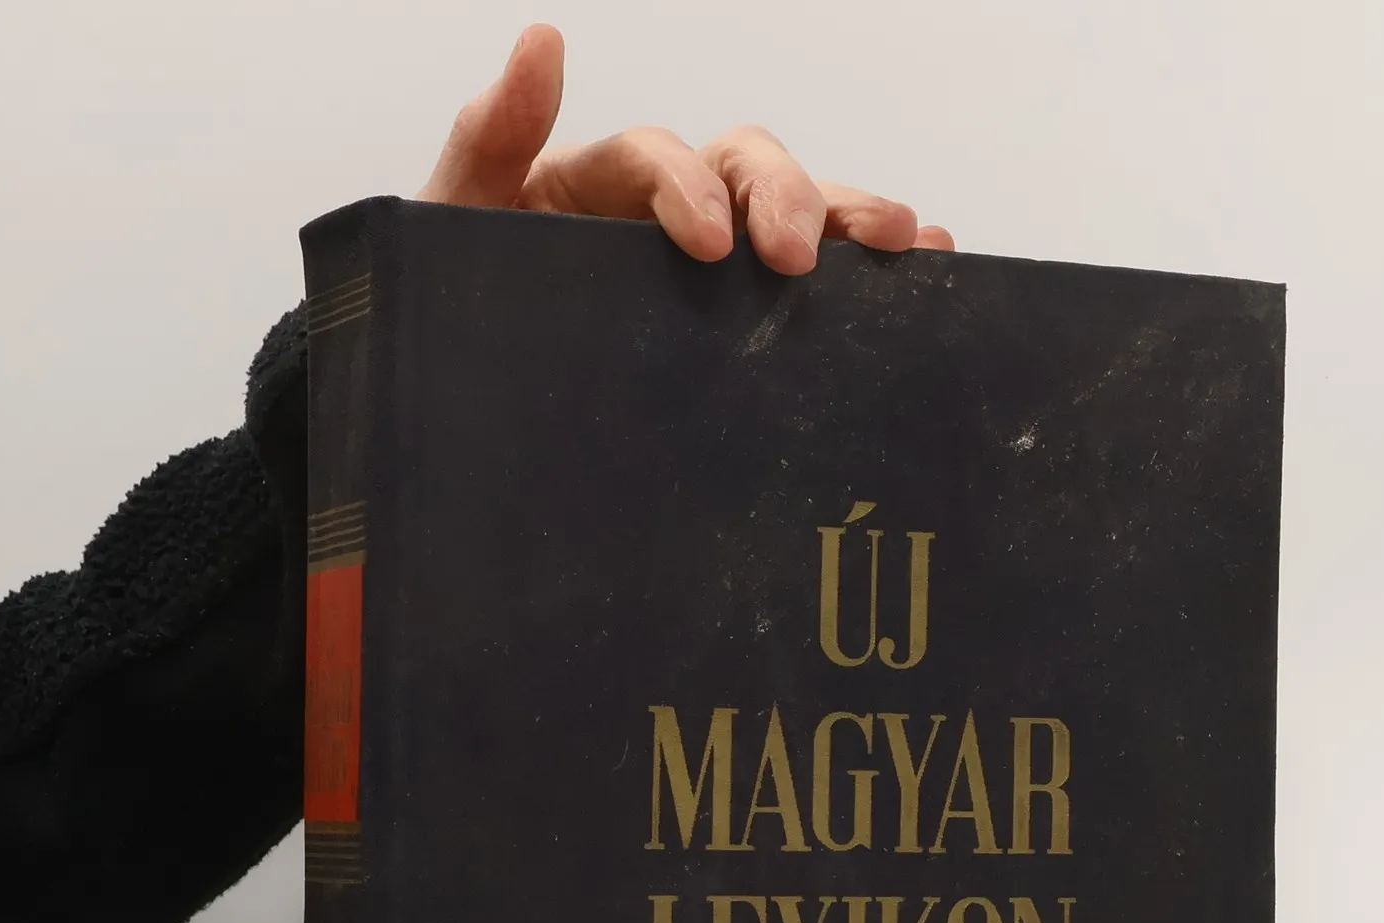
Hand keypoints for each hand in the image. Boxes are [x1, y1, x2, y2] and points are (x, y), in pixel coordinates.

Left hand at [417, 23, 953, 274]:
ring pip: (794, 213)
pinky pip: (820, 280)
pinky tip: (931, 269)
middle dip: (786, 199)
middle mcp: (668, 211)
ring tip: (906, 241)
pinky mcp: (744, 323)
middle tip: (803, 259)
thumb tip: (540, 40)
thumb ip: (487, 143)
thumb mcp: (452, 228)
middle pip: (745, 167)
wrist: (470, 420)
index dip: (689, 187)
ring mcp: (715, 267)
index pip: (659, 157)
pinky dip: (876, 269)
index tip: (709, 246)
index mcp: (596, 186)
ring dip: (852, 217)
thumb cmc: (457, 319)